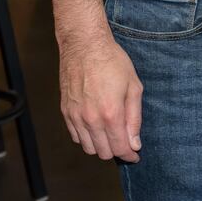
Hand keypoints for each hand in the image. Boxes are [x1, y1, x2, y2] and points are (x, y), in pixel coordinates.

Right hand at [57, 29, 143, 161]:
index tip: (135, 155)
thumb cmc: (113, 62)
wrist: (85, 45)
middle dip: (117, 150)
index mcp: (110, 113)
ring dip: (101, 146)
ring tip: (111, 134)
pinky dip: (86, 138)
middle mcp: (90, 119)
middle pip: (104, 152)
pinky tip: (96, 127)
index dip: (130, 155)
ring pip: (88, 148)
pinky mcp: (65, 111)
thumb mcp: (134, 87)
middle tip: (125, 141)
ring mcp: (75, 116)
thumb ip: (134, 118)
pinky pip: (75, 137)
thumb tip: (135, 143)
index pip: (120, 148)